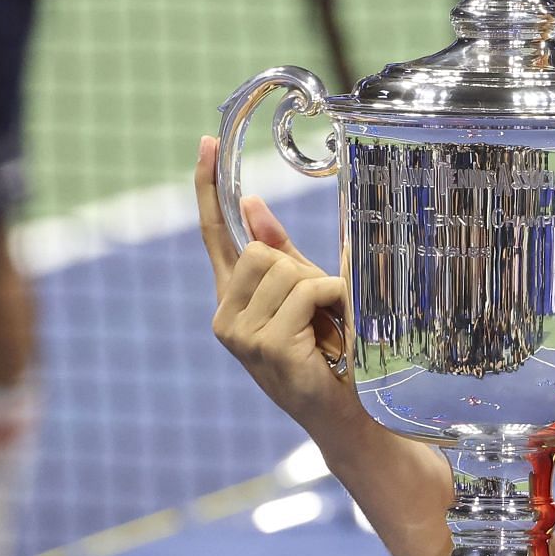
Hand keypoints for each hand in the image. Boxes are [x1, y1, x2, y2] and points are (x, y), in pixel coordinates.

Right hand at [195, 136, 352, 428]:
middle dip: (302, 271)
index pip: (215, 234)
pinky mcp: (265, 344)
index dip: (210, 188)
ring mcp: (239, 333)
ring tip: (329, 328)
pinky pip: (307, 290)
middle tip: (322, 313)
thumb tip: (250, 203)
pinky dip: (334, 303)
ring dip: (323, 290)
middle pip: (261, 249)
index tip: (207, 143)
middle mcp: (225, 314)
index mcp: (233, 298)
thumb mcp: (306, 295)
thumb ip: (281, 254)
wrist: (347, 411)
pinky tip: (336, 335)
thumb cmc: (331, 353)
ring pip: (285, 269)